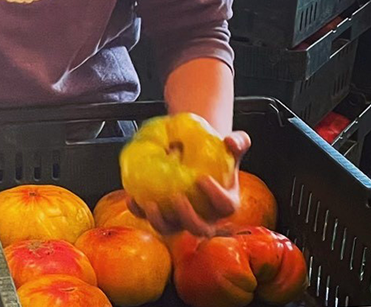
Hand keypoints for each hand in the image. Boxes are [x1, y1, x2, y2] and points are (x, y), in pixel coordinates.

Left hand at [130, 131, 250, 236]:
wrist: (197, 154)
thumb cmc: (215, 152)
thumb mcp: (230, 145)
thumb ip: (237, 141)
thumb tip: (230, 140)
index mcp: (225, 203)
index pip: (226, 207)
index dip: (215, 197)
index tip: (202, 178)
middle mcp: (205, 217)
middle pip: (200, 228)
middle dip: (188, 218)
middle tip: (178, 197)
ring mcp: (182, 219)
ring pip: (172, 230)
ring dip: (160, 222)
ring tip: (150, 204)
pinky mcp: (162, 215)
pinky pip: (148, 218)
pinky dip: (139, 211)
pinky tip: (132, 198)